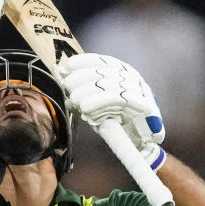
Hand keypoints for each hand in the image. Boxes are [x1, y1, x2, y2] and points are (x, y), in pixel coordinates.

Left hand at [58, 53, 166, 169]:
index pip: (102, 61)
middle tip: (68, 86)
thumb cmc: (118, 123)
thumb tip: (62, 81)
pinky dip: (98, 101)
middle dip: (82, 77)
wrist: (142, 143)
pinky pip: (117, 98)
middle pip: (103, 71)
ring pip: (108, 84)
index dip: (84, 62)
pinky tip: (84, 107)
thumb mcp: (98, 106)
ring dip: (88, 91)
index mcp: (123, 73)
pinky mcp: (142, 103)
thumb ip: (82, 94)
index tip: (67, 67)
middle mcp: (131, 77)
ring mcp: (138, 89)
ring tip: (75, 100)